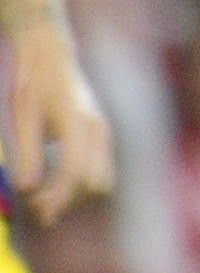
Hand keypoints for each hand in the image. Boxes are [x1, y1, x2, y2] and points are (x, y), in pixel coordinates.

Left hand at [2, 14, 110, 214]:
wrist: (51, 58)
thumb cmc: (33, 86)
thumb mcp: (23, 118)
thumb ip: (26, 154)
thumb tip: (28, 190)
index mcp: (78, 124)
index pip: (73, 173)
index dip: (56, 197)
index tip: (38, 214)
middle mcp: (98, 131)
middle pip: (93, 184)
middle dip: (66, 199)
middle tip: (35, 205)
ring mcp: (103, 133)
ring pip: (100, 181)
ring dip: (74, 194)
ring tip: (42, 196)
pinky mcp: (101, 137)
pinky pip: (98, 171)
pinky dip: (79, 184)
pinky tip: (54, 183)